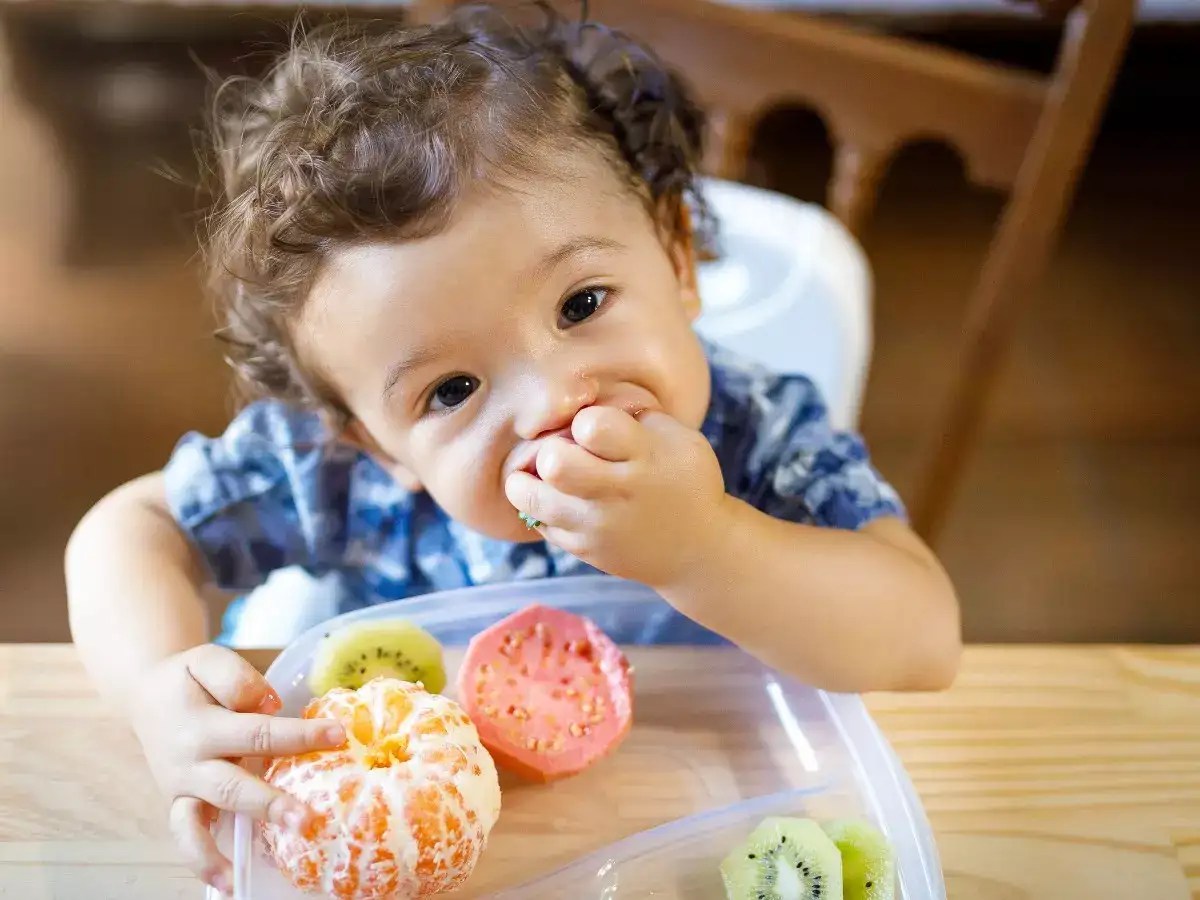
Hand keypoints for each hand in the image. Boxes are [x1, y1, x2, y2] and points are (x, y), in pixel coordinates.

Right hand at [131, 644, 345, 894]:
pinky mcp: (179, 804)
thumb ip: (238, 679)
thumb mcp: (208, 660)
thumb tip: (269, 705)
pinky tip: (228, 883)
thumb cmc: (191, 680)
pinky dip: (204, 862)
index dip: (299, 736)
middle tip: (308, 818)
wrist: (146, 695)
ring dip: (238, 838)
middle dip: (271, 802)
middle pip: (233, 784)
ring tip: (268, 855)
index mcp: (202, 723)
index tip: (338, 736)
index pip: (258, 731)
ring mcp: (182, 787)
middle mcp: (189, 761)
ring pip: (205, 818)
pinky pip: (187, 837)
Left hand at [505, 406, 728, 588]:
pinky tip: (560, 499)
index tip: (593, 430)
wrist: (700, 548)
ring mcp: (599, 526)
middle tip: (561, 453)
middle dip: (549, 450)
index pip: (592, 426)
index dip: (585, 421)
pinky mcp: (585, 550)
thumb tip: (582, 391)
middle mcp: (620, 492)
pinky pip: (540, 524)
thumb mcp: (677, 436)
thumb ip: (633, 412)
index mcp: (647, 456)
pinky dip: (542, 508)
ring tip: (543, 475)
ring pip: (532, 498)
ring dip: (529, 481)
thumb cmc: (684, 478)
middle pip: (554, 463)